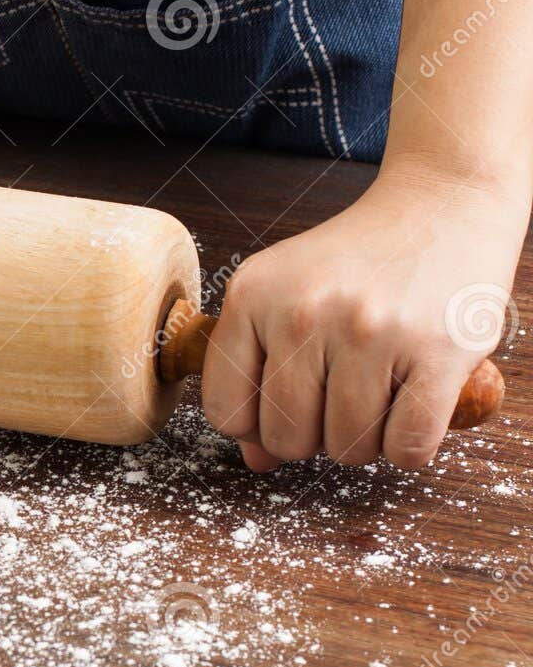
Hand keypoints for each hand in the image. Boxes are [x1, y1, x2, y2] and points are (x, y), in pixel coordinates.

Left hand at [202, 168, 522, 470]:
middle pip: (285, 438)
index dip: (254, 425)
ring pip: (347, 448)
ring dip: (363, 441)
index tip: (284, 405)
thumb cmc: (354, 263)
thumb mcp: (284, 298)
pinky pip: (408, 446)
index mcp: (251, 296)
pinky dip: (409, 446)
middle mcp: (304, 312)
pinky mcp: (438, 350)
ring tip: (377, 396)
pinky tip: (412, 407)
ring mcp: (371, 331)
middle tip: (337, 400)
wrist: (440, 205)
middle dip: (311, 437)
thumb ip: (258, 374)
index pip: (225, 411)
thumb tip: (257, 461)